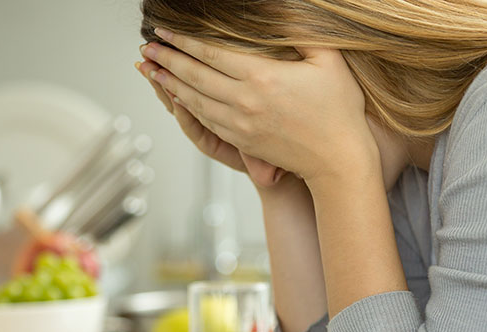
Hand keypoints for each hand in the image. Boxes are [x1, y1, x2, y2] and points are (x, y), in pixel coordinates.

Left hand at [139, 29, 380, 187]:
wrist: (338, 161)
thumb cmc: (339, 111)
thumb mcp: (329, 62)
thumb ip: (305, 33)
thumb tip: (286, 10)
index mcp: (263, 77)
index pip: (211, 54)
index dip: (183, 40)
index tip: (165, 30)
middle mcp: (245, 102)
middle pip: (195, 76)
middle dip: (167, 59)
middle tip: (148, 46)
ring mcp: (241, 125)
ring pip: (195, 100)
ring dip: (170, 83)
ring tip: (152, 69)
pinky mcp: (242, 142)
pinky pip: (206, 121)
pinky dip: (187, 107)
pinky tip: (178, 97)